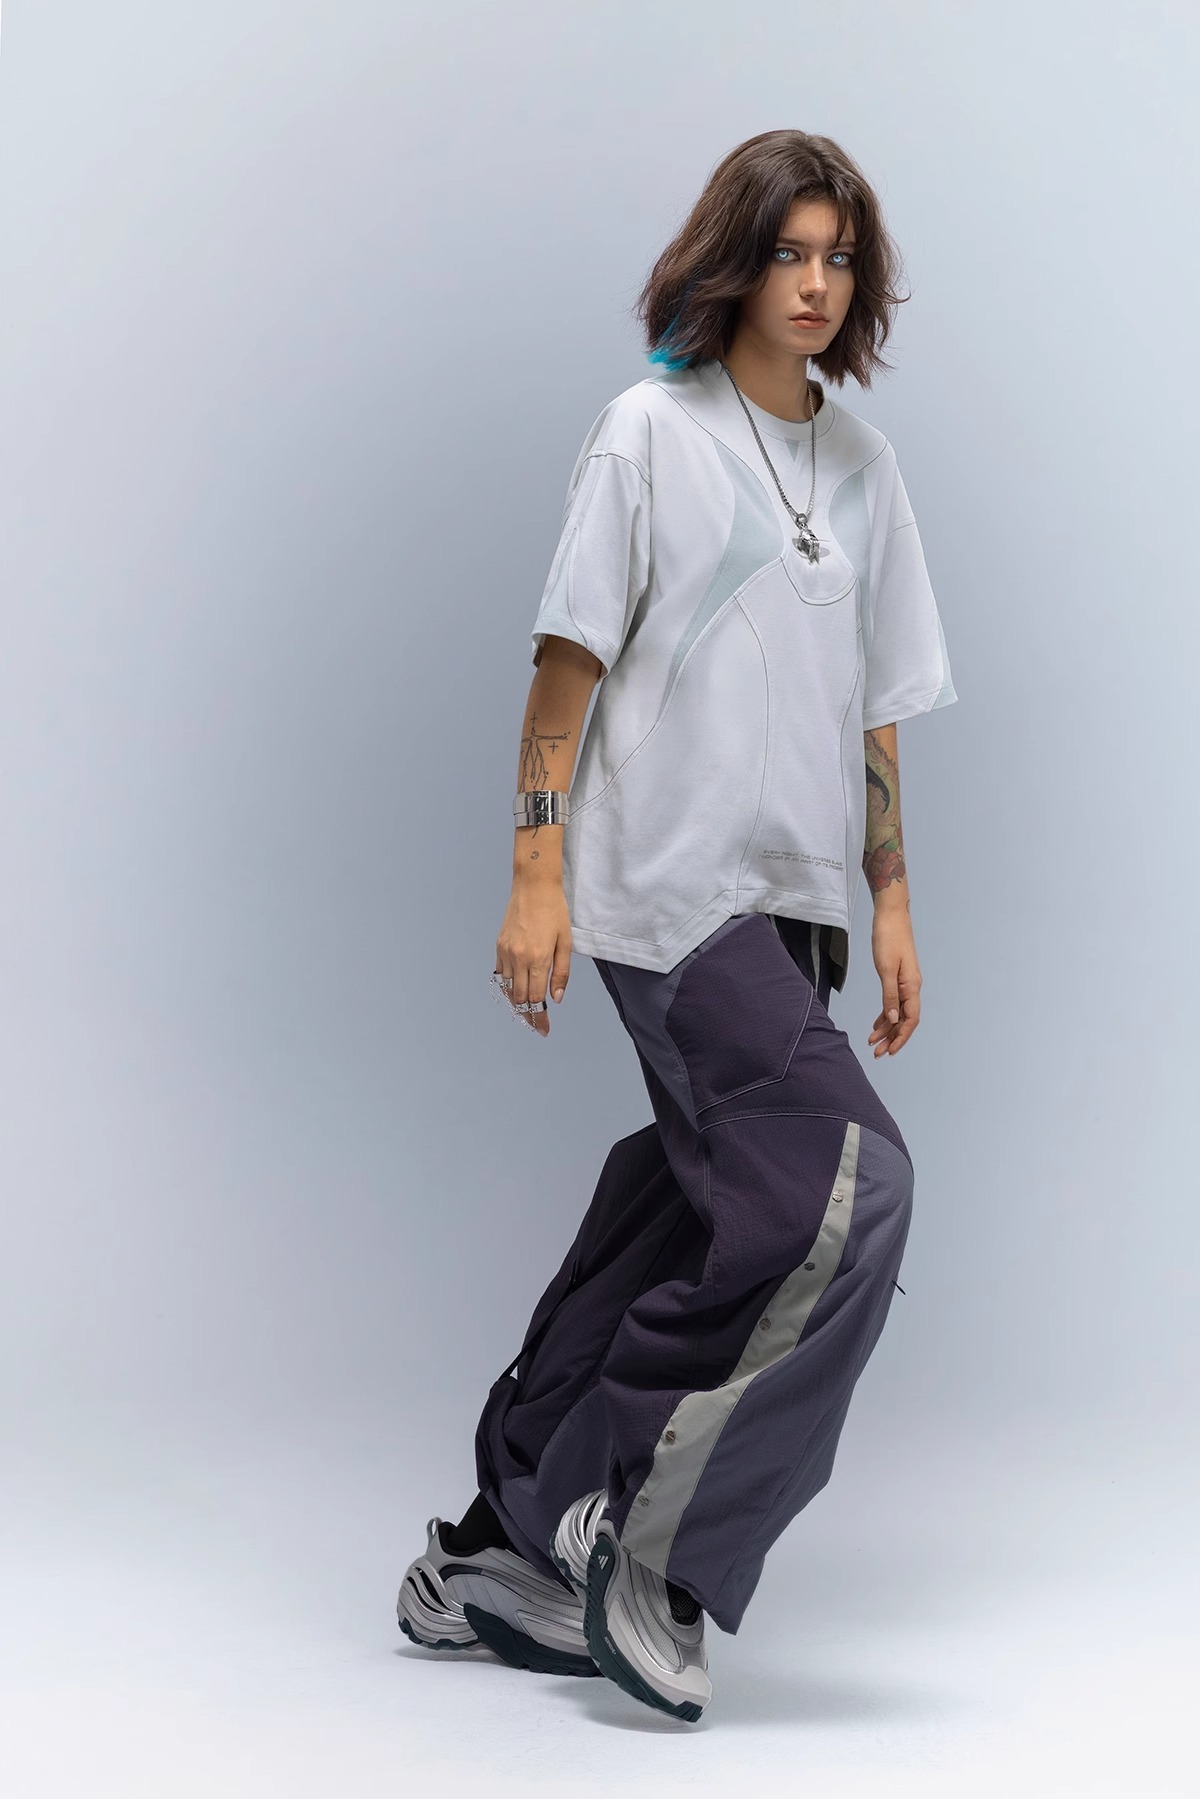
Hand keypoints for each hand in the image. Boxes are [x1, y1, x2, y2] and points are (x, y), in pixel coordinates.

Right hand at [494, 882, 572, 1036]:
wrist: (533, 886)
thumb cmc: (554, 911)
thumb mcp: (565, 942)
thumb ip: (561, 973)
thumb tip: (556, 998)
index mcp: (537, 959)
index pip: (537, 999)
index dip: (540, 1017)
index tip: (544, 1029)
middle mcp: (518, 958)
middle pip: (520, 998)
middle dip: (528, 1015)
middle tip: (537, 1025)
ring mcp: (506, 952)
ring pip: (508, 989)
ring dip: (517, 1003)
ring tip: (527, 1012)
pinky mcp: (499, 945)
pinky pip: (500, 974)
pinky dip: (507, 987)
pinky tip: (516, 991)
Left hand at [867, 907, 920, 1056]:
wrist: (891, 914)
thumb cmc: (888, 937)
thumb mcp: (885, 968)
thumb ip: (889, 995)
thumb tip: (892, 1020)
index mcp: (912, 986)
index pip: (910, 1020)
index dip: (901, 1037)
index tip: (890, 1051)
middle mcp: (911, 987)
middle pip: (904, 1020)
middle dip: (892, 1038)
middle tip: (877, 1053)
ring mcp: (905, 982)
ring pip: (898, 1012)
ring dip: (887, 1029)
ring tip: (873, 1042)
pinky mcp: (897, 977)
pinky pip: (893, 1002)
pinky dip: (885, 1014)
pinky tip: (876, 1024)